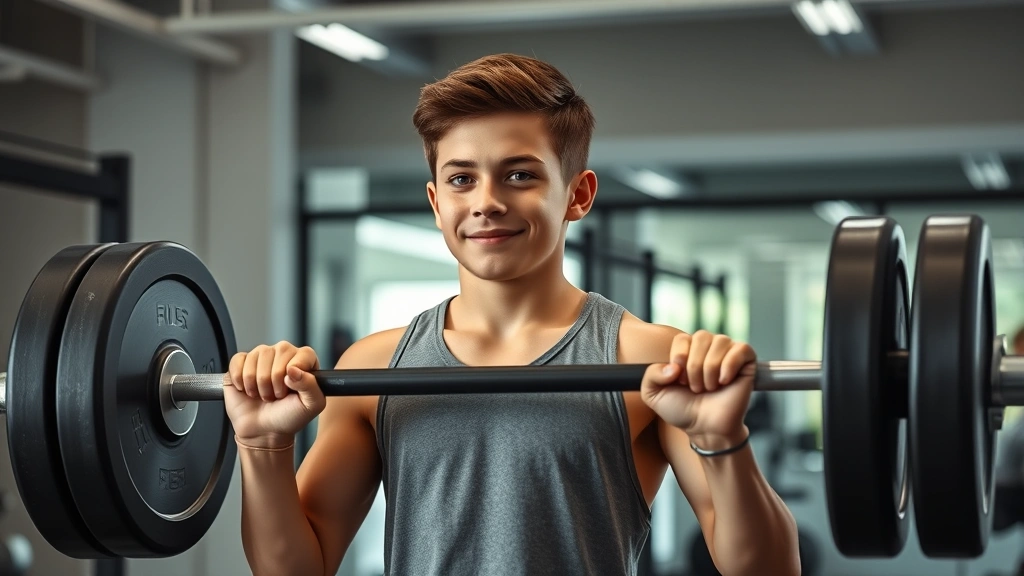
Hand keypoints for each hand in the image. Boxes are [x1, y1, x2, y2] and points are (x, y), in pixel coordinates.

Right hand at [224, 342, 326, 448]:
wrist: (263, 430)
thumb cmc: (289, 417)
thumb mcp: (311, 405)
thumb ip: (311, 385)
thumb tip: (293, 369)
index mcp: (304, 361)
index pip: (303, 354)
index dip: (295, 373)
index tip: (290, 390)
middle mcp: (283, 354)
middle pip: (276, 353)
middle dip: (273, 381)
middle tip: (276, 395)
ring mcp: (261, 357)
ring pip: (256, 357)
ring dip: (257, 384)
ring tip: (263, 394)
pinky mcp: (240, 363)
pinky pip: (237, 360)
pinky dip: (239, 379)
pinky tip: (246, 389)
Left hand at [641, 330, 755, 446]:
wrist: (705, 428)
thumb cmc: (682, 410)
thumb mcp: (653, 394)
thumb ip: (651, 374)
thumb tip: (673, 366)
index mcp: (687, 351)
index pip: (682, 338)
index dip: (680, 358)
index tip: (680, 380)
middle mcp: (708, 348)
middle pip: (701, 337)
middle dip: (694, 367)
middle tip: (696, 387)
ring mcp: (728, 353)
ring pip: (720, 342)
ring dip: (710, 369)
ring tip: (710, 387)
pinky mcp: (747, 362)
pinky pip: (741, 349)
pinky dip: (729, 366)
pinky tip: (724, 382)